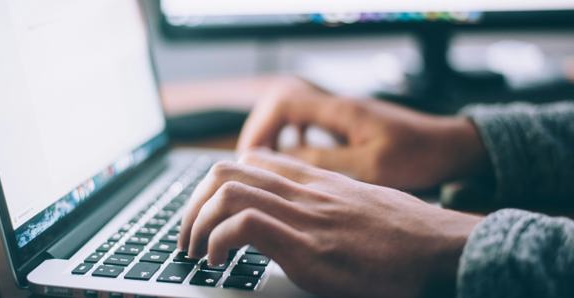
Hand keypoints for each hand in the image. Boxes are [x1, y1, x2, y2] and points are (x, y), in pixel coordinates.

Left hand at [178, 149, 482, 297]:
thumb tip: (307, 218)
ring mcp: (305, 216)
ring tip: (195, 250)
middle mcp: (304, 191)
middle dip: (193, 203)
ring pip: (227, 192)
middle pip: (227, 171)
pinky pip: (244, 226)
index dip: (218, 183)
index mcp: (316, 181)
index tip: (209, 210)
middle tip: (188, 234)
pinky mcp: (308, 247)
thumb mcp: (362, 204)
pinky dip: (218, 241)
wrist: (443, 249)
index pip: (252, 160)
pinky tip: (218, 261)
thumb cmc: (407, 233)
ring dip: (196, 223)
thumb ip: (328, 202)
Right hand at [237, 77, 488, 189]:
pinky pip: (309, 124)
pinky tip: (295, 159)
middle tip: (252, 162)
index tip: (250, 156)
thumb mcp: (372, 166)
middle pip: (281, 104)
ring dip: (275, 135)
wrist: (450, 147)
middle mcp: (338, 106)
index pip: (283, 103)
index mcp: (341, 110)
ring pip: (293, 114)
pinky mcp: (348, 125)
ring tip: (266, 163)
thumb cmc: (419, 155)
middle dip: (261, 131)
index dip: (260, 128)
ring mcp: (343, 114)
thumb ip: (327, 161)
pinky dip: (293, 139)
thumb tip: (286, 161)